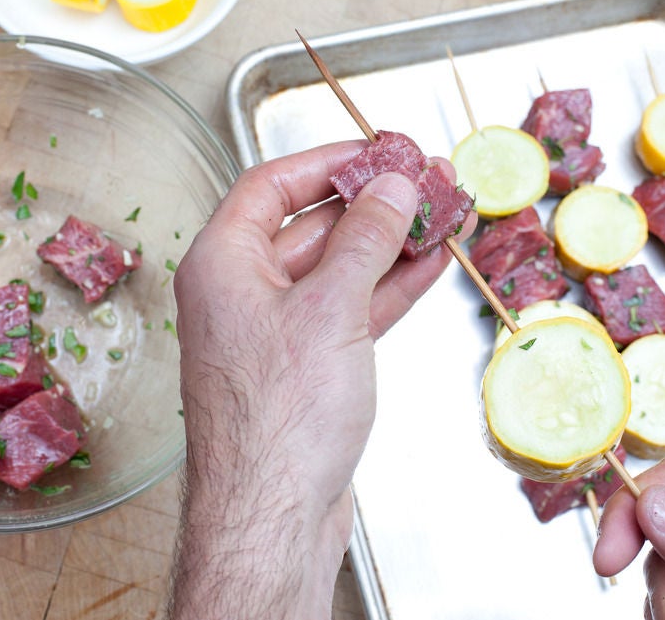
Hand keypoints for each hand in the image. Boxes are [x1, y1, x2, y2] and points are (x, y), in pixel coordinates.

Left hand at [169, 141, 467, 618]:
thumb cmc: (278, 417)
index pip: (270, 185)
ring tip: (442, 216)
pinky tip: (428, 267)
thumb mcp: (331, 308)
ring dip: (388, 244)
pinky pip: (348, 312)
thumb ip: (364, 239)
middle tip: (426, 181)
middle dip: (371, 204)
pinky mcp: (305, 369)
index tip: (375, 149)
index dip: (325, 161)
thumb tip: (390, 188)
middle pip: (310, 226)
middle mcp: (241, 293)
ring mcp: (274, 333)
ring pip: (336, 270)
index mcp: (222, 264)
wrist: (273, 515)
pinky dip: (387, 289)